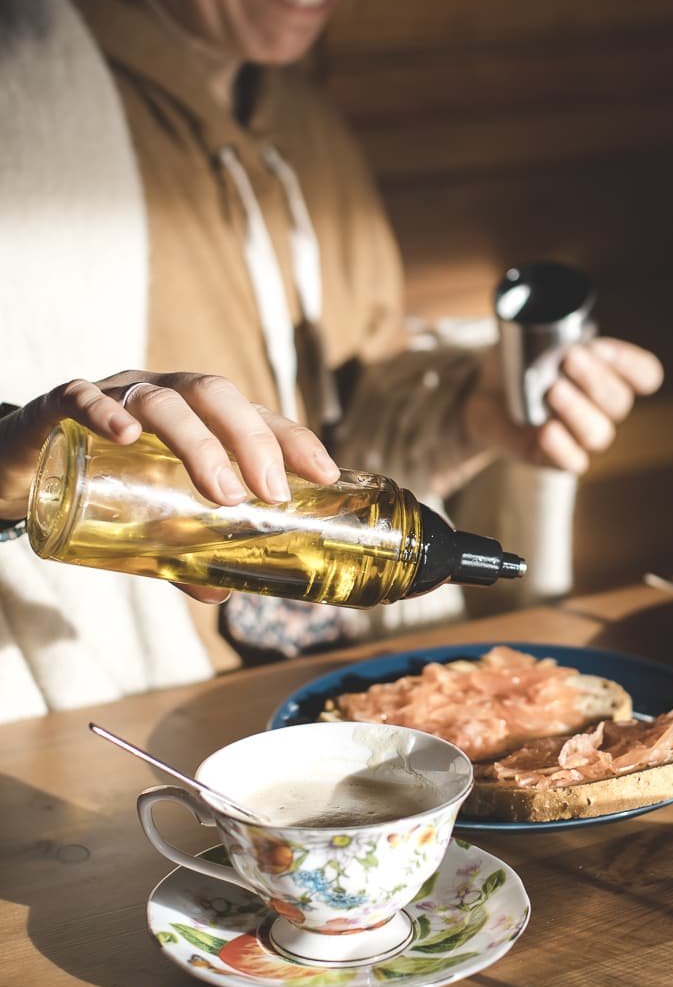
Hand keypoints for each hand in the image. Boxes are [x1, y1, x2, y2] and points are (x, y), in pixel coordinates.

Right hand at [0, 372, 339, 602]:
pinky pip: (83, 396)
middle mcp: (163, 392)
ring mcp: (115, 392)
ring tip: (222, 492)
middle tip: (270, 494)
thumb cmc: (103, 485)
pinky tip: (127, 433)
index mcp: (197, 415)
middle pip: (216, 395)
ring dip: (198, 441)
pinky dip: (106, 412)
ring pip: (163, 396)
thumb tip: (221, 593)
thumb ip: (182, 552)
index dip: (293, 438)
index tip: (327, 474)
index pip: (254, 414)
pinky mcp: (60, 404)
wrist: (23, 467)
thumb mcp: (150, 522)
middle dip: (252, 441)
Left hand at [463, 338, 663, 474]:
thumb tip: (556, 337)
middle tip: (568, 359)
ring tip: (553, 391)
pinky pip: (573, 462)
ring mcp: (580, 436)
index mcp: (608, 374)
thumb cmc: (515, 362)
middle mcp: (602, 408)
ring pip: (600, 433)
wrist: (481, 394)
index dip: (630, 363)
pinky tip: (547, 430)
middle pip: (619, 402)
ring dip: (579, 410)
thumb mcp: (529, 337)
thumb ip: (547, 334)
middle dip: (595, 379)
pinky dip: (563, 447)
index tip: (599, 346)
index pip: (645, 374)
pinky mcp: (556, 458)